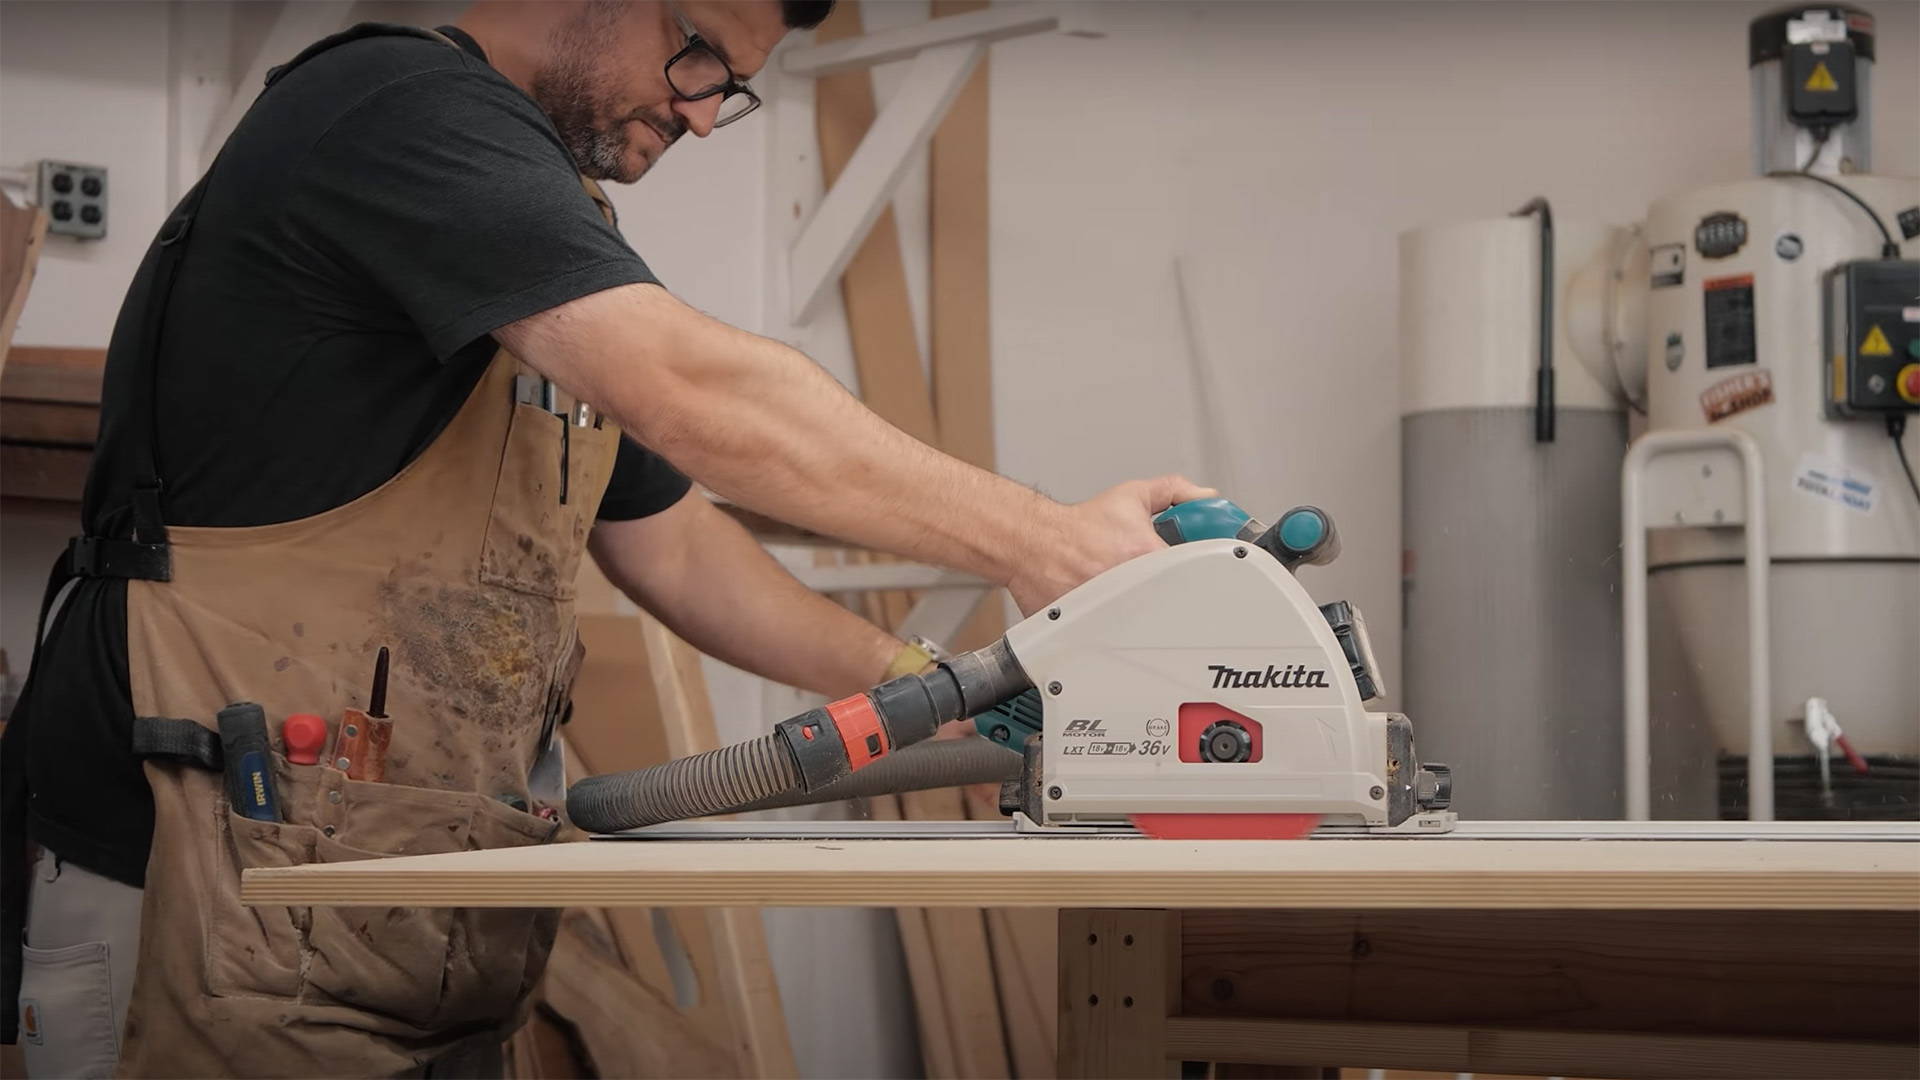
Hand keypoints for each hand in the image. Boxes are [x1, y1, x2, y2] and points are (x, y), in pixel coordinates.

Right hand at [1006, 475, 1215, 614]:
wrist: (1034, 544)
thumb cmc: (1078, 527)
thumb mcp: (1131, 497)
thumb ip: (1172, 491)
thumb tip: (1205, 496)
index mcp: (1147, 555)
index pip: (1194, 571)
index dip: (1202, 570)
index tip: (1204, 569)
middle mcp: (1132, 587)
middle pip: (1175, 601)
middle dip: (1176, 591)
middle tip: (1160, 579)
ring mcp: (1114, 612)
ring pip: (1149, 623)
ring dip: (1148, 610)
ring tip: (1131, 590)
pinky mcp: (1096, 630)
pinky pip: (1121, 636)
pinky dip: (1122, 626)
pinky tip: (1113, 606)